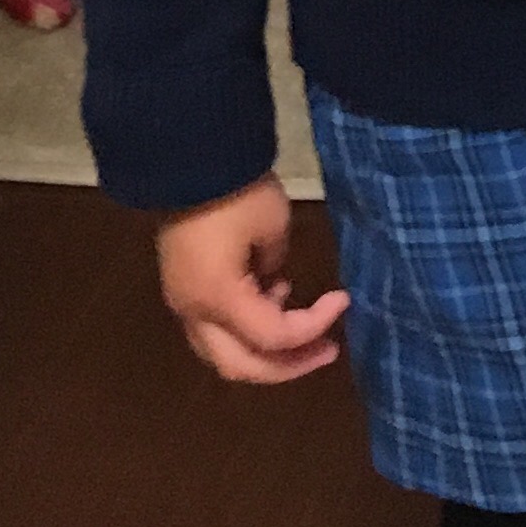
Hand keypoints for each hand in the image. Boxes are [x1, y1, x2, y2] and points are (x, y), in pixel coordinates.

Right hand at [155, 177, 348, 384]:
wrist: (187, 160)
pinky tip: (272, 297)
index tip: (343, 299)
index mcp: (218, 298)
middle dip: (288, 366)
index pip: (272, 336)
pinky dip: (245, 328)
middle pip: (241, 366)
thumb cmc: (236, 191)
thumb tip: (273, 283)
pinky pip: (214, 329)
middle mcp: (195, 312)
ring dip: (264, 350)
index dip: (313, 325)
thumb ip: (275, 265)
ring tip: (302, 324)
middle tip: (327, 349)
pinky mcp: (182, 290)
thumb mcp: (271, 225)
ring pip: (224, 354)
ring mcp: (183, 304)